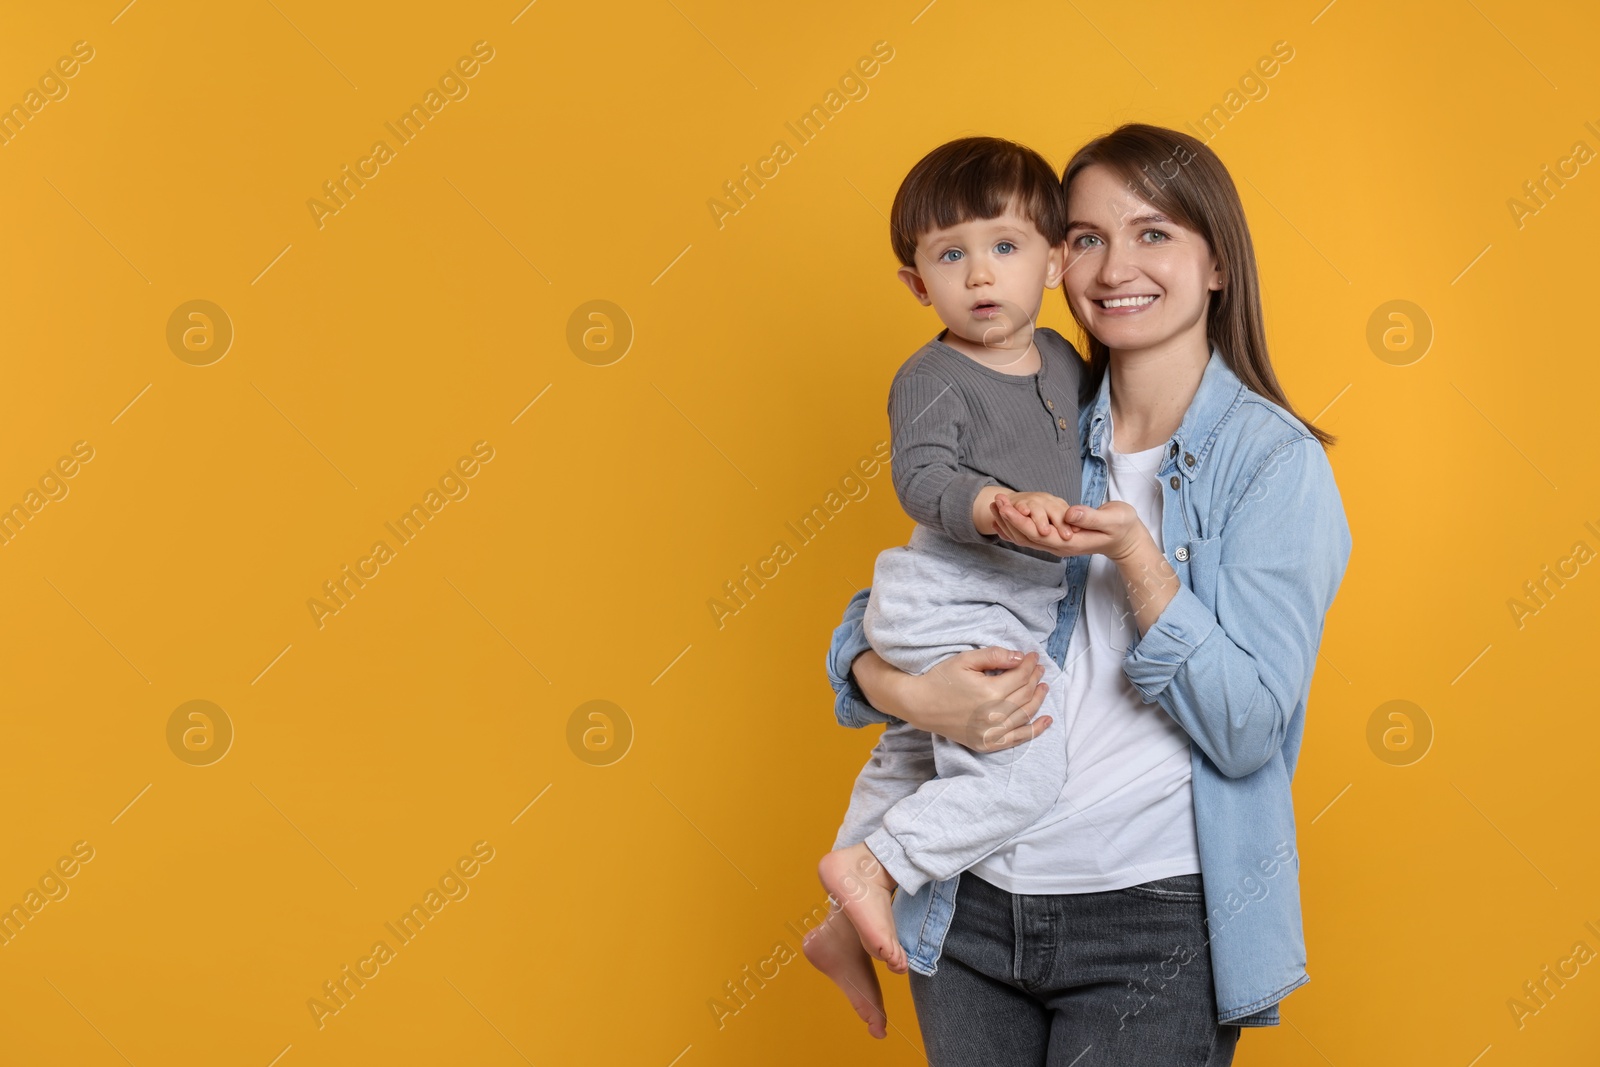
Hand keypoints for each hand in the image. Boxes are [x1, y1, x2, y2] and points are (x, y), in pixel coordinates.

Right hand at [853, 646, 1052, 751]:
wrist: (920, 705)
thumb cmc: (941, 679)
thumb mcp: (965, 659)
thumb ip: (995, 656)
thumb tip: (1021, 658)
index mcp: (990, 692)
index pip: (1021, 676)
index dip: (1030, 664)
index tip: (1033, 656)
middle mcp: (994, 715)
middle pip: (1026, 694)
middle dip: (1035, 678)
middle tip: (1038, 668)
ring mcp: (991, 732)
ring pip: (1026, 714)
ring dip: (1038, 699)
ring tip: (1043, 686)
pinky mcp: (987, 743)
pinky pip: (1018, 738)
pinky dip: (1035, 730)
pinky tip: (1046, 720)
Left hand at [992, 496, 1144, 560]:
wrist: (1126, 541)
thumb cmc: (1122, 527)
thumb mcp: (1113, 519)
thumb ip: (1091, 517)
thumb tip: (1068, 513)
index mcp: (1069, 542)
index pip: (1036, 533)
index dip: (1018, 520)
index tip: (1004, 506)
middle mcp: (1059, 546)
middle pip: (1026, 536)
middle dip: (1008, 519)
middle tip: (994, 500)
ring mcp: (1058, 544)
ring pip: (1026, 537)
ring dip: (1009, 522)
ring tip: (995, 505)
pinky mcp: (1058, 539)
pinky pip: (1032, 536)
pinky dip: (1018, 526)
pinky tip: (1007, 517)